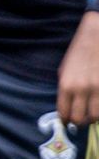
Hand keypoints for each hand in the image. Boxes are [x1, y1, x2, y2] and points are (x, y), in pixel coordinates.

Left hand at [57, 11, 98, 125]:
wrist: (97, 36)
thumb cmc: (79, 52)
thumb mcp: (64, 70)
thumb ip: (66, 90)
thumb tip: (68, 108)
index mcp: (66, 85)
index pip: (64, 113)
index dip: (65, 121)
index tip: (67, 122)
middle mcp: (82, 89)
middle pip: (80, 119)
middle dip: (79, 122)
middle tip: (81, 119)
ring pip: (97, 116)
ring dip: (93, 117)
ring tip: (92, 113)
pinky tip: (98, 104)